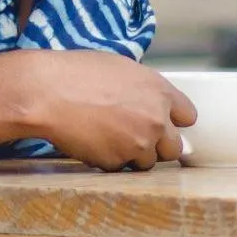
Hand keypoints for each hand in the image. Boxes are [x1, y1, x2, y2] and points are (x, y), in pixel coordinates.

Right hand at [9, 50, 195, 171]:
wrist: (48, 93)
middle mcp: (156, 120)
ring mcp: (138, 144)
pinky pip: (120, 168)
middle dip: (158, 145)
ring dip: (133, 155)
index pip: (189, 116)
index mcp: (160, 92)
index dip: (175, 121)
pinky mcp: (117, 162)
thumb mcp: (121, 68)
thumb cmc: (78, 73)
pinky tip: (93, 142)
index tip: (166, 123)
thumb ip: (145, 89)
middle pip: (175, 148)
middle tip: (136, 137)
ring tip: (108, 138)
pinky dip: (110, 160)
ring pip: (148, 162)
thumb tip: (150, 103)